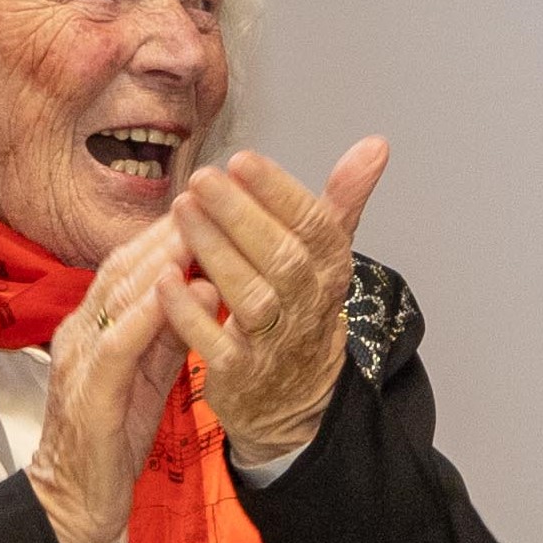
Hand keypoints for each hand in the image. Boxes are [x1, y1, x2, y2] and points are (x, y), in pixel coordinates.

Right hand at [27, 220, 193, 542]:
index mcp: (96, 325)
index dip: (167, 230)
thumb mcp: (147, 375)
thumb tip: (205, 285)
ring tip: (198, 226)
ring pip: (119, 294)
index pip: (131, 265)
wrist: (71, 504)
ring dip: (159, 258)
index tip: (209, 200)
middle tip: (211, 194)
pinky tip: (173, 292)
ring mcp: (79, 358)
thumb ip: (169, 332)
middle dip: (167, 229)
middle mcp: (82, 331)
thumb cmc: (110, 440)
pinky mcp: (87, 391)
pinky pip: (117, 344)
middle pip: (124, 267)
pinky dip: (146, 314)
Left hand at [158, 139, 387, 460]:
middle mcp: (309, 307)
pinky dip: (189, 312)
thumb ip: (343, 199)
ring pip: (251, 297)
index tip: (243, 160)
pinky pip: (213, 342)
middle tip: (204, 178)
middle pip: (283, 260)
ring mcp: (274, 344)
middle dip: (241, 215)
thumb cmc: (302, 309)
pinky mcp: (238, 374)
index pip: (315, 228)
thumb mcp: (328, 255)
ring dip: (215, 252)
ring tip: (183, 209)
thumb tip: (375, 144)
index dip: (280, 193)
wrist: (296, 398)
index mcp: (332, 272)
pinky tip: (166, 275)